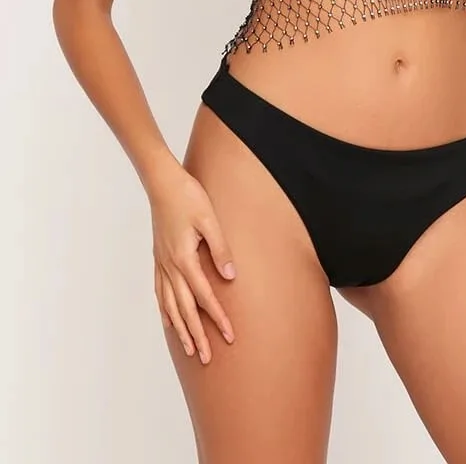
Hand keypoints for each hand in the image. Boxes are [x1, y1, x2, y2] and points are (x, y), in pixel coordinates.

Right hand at [149, 160, 236, 364]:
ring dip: (180, 329)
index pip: (205, 297)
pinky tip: (169, 321)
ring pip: (171, 305)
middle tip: (206, 358)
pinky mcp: (158, 258)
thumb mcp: (210, 219)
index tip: (229, 336)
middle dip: (197, 335)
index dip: (217, 318)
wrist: (162, 183)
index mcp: (185, 259)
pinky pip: (160, 292)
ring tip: (188, 350)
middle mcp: (171, 267)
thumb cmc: (188, 196)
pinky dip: (165, 310)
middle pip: (185, 309)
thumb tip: (231, 277)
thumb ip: (220, 249)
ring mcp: (162, 264)